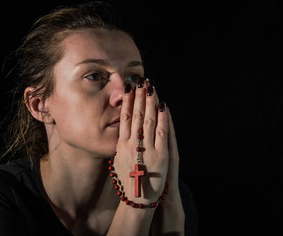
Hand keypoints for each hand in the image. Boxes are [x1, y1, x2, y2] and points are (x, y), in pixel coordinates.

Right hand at [114, 78, 169, 203]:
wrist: (137, 199)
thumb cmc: (128, 182)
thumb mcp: (119, 162)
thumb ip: (121, 147)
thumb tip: (122, 134)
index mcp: (121, 145)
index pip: (124, 118)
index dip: (127, 101)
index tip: (129, 89)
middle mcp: (132, 144)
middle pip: (135, 115)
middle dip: (139, 97)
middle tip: (140, 81)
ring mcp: (146, 148)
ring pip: (147, 120)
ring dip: (150, 102)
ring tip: (151, 88)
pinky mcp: (160, 154)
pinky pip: (161, 132)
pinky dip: (162, 118)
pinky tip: (163, 107)